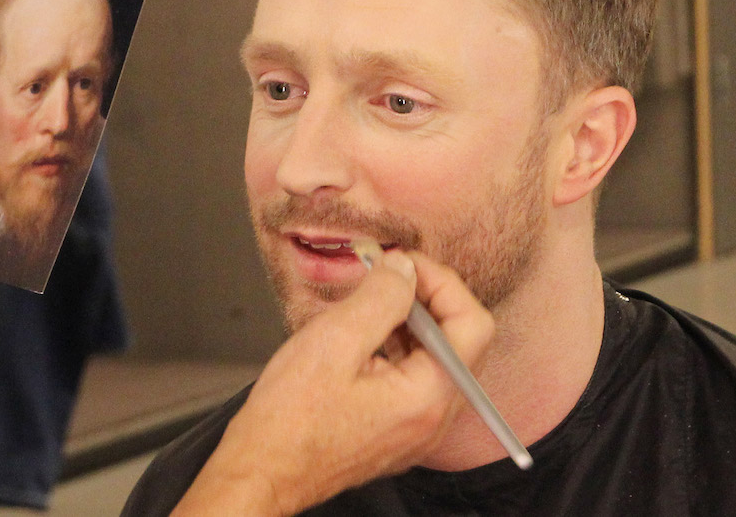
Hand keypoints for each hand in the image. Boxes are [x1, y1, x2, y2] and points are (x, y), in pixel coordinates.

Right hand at [175, 251, 493, 516]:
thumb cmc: (290, 419)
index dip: (441, 283)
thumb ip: (380, 298)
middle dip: (423, 300)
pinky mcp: (398, 431)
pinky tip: (358, 339)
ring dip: (407, 323)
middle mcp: (434, 418)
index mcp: (429, 396)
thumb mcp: (333, 340)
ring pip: (435, 358)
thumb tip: (404, 268)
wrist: (263, 470)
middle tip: (383, 278)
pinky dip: (394, 349)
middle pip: (458, 340)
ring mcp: (418, 429)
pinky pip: (414, 379)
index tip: (404, 265)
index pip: (472, 323)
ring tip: (363, 307)